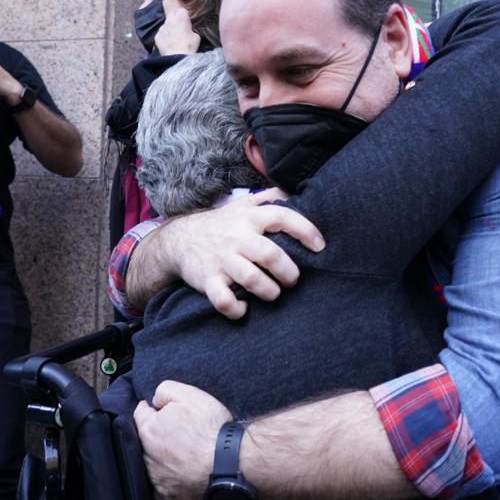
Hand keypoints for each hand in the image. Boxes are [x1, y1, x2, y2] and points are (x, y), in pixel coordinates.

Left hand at [133, 381, 233, 499]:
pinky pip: (158, 487)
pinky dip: (164, 480)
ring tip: (179, 452)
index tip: (163, 409)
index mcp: (148, 429)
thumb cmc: (210, 428)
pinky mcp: (166, 497)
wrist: (230, 463)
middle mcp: (145, 456)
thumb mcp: (189, 394)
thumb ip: (165, 390)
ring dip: (157, 457)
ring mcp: (155, 479)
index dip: (153, 408)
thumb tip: (154, 400)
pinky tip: (178, 472)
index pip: (140, 412)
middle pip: (142, 440)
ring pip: (148, 464)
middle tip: (175, 431)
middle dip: (154, 434)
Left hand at [155, 0, 201, 55]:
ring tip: (173, 39)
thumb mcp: (196, 36)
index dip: (184, 17)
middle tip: (179, 29)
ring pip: (165, 25)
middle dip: (175, 20)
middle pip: (172, 15)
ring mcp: (162, 27)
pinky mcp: (157, 36)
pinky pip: (161, 35)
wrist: (177, 57)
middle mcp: (170, 19)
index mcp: (181, 17)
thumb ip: (190, 29)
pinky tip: (168, 45)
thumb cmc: (189, 46)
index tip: (187, 23)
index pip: (182, 11)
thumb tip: (188, 31)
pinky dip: (164, 38)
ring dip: (169, 29)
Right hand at [157, 188, 324, 318]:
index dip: (305, 230)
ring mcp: (222, 259)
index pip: (282, 217)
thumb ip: (269, 198)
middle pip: (270, 255)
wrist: (179, 239)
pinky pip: (223, 300)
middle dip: (289, 272)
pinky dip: (237, 309)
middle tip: (292, 280)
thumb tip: (295, 191)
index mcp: (249, 218)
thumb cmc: (222, 224)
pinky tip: (244, 308)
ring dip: (269, 291)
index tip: (320, 246)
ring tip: (273, 293)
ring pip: (251, 279)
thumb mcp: (243, 205)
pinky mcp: (208, 280)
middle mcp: (237, 237)